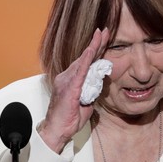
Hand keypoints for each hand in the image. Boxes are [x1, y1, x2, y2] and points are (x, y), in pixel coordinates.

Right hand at [38, 28, 109, 152]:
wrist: (57, 130)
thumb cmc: (69, 119)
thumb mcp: (86, 103)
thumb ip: (91, 91)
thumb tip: (98, 85)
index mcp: (72, 80)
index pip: (86, 62)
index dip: (95, 50)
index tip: (103, 38)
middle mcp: (67, 77)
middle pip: (84, 57)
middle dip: (96, 43)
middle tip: (105, 30)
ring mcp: (67, 81)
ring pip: (82, 61)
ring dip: (93, 47)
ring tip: (102, 35)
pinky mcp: (69, 88)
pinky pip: (79, 71)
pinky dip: (86, 59)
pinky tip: (92, 50)